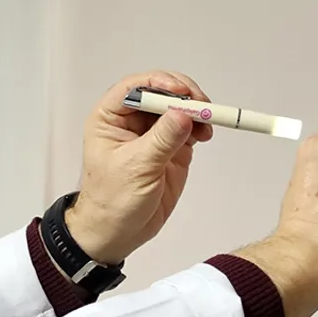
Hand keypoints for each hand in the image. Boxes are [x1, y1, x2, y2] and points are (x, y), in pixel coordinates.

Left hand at [66, 71, 214, 264]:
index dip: (160, 84)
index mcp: (110, 118)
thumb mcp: (136, 168)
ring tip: (207, 123)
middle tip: (202, 106)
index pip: (135, 87)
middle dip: (183, 96)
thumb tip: (183, 114)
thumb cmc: (111, 202)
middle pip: (161, 93)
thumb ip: (162, 139)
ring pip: (177, 108)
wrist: (118, 233)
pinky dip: (200, 127)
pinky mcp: (170, 149)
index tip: (181, 92)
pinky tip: (205, 133)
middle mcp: (131, 121)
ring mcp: (152, 134)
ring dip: (195, 111)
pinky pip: (188, 128)